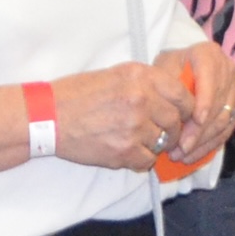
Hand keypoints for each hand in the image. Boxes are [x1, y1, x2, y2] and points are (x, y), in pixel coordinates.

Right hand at [52, 61, 195, 171]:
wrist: (48, 116)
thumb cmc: (78, 94)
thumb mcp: (115, 74)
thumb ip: (146, 83)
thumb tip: (174, 97)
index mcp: (141, 76)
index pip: (183, 95)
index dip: (186, 109)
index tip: (180, 115)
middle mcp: (141, 99)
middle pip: (176, 121)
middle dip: (172, 131)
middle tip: (159, 133)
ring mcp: (134, 126)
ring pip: (163, 143)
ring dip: (154, 145)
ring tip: (136, 140)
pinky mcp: (124, 151)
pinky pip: (147, 161)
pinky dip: (140, 160)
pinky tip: (125, 151)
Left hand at [154, 41, 234, 163]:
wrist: (180, 67)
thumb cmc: (168, 68)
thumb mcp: (163, 69)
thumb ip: (169, 86)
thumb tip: (173, 114)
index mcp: (209, 55)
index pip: (211, 80)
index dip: (205, 102)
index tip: (196, 121)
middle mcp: (227, 70)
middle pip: (218, 105)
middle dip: (199, 130)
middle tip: (180, 148)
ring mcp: (234, 89)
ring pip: (223, 120)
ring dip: (203, 142)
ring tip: (181, 156)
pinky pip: (226, 130)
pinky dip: (209, 145)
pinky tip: (193, 156)